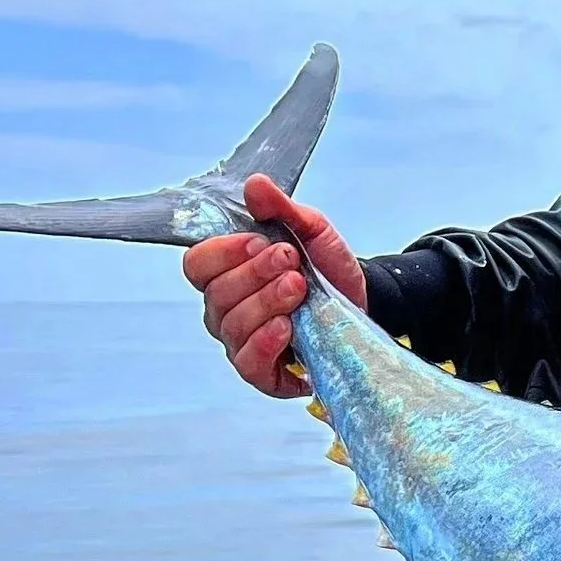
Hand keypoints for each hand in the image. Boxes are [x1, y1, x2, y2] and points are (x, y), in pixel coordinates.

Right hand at [180, 172, 366, 397]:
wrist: (362, 301)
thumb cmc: (327, 268)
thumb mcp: (311, 230)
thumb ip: (281, 209)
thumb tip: (256, 185)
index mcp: (227, 273)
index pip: (198, 264)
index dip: (224, 253)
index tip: (260, 241)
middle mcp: (226, 310)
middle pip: (217, 294)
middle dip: (256, 274)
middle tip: (292, 262)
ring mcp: (242, 343)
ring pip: (233, 326)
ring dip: (267, 303)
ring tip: (299, 289)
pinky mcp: (265, 374)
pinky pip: (249, 363)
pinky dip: (266, 342)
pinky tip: (287, 327)